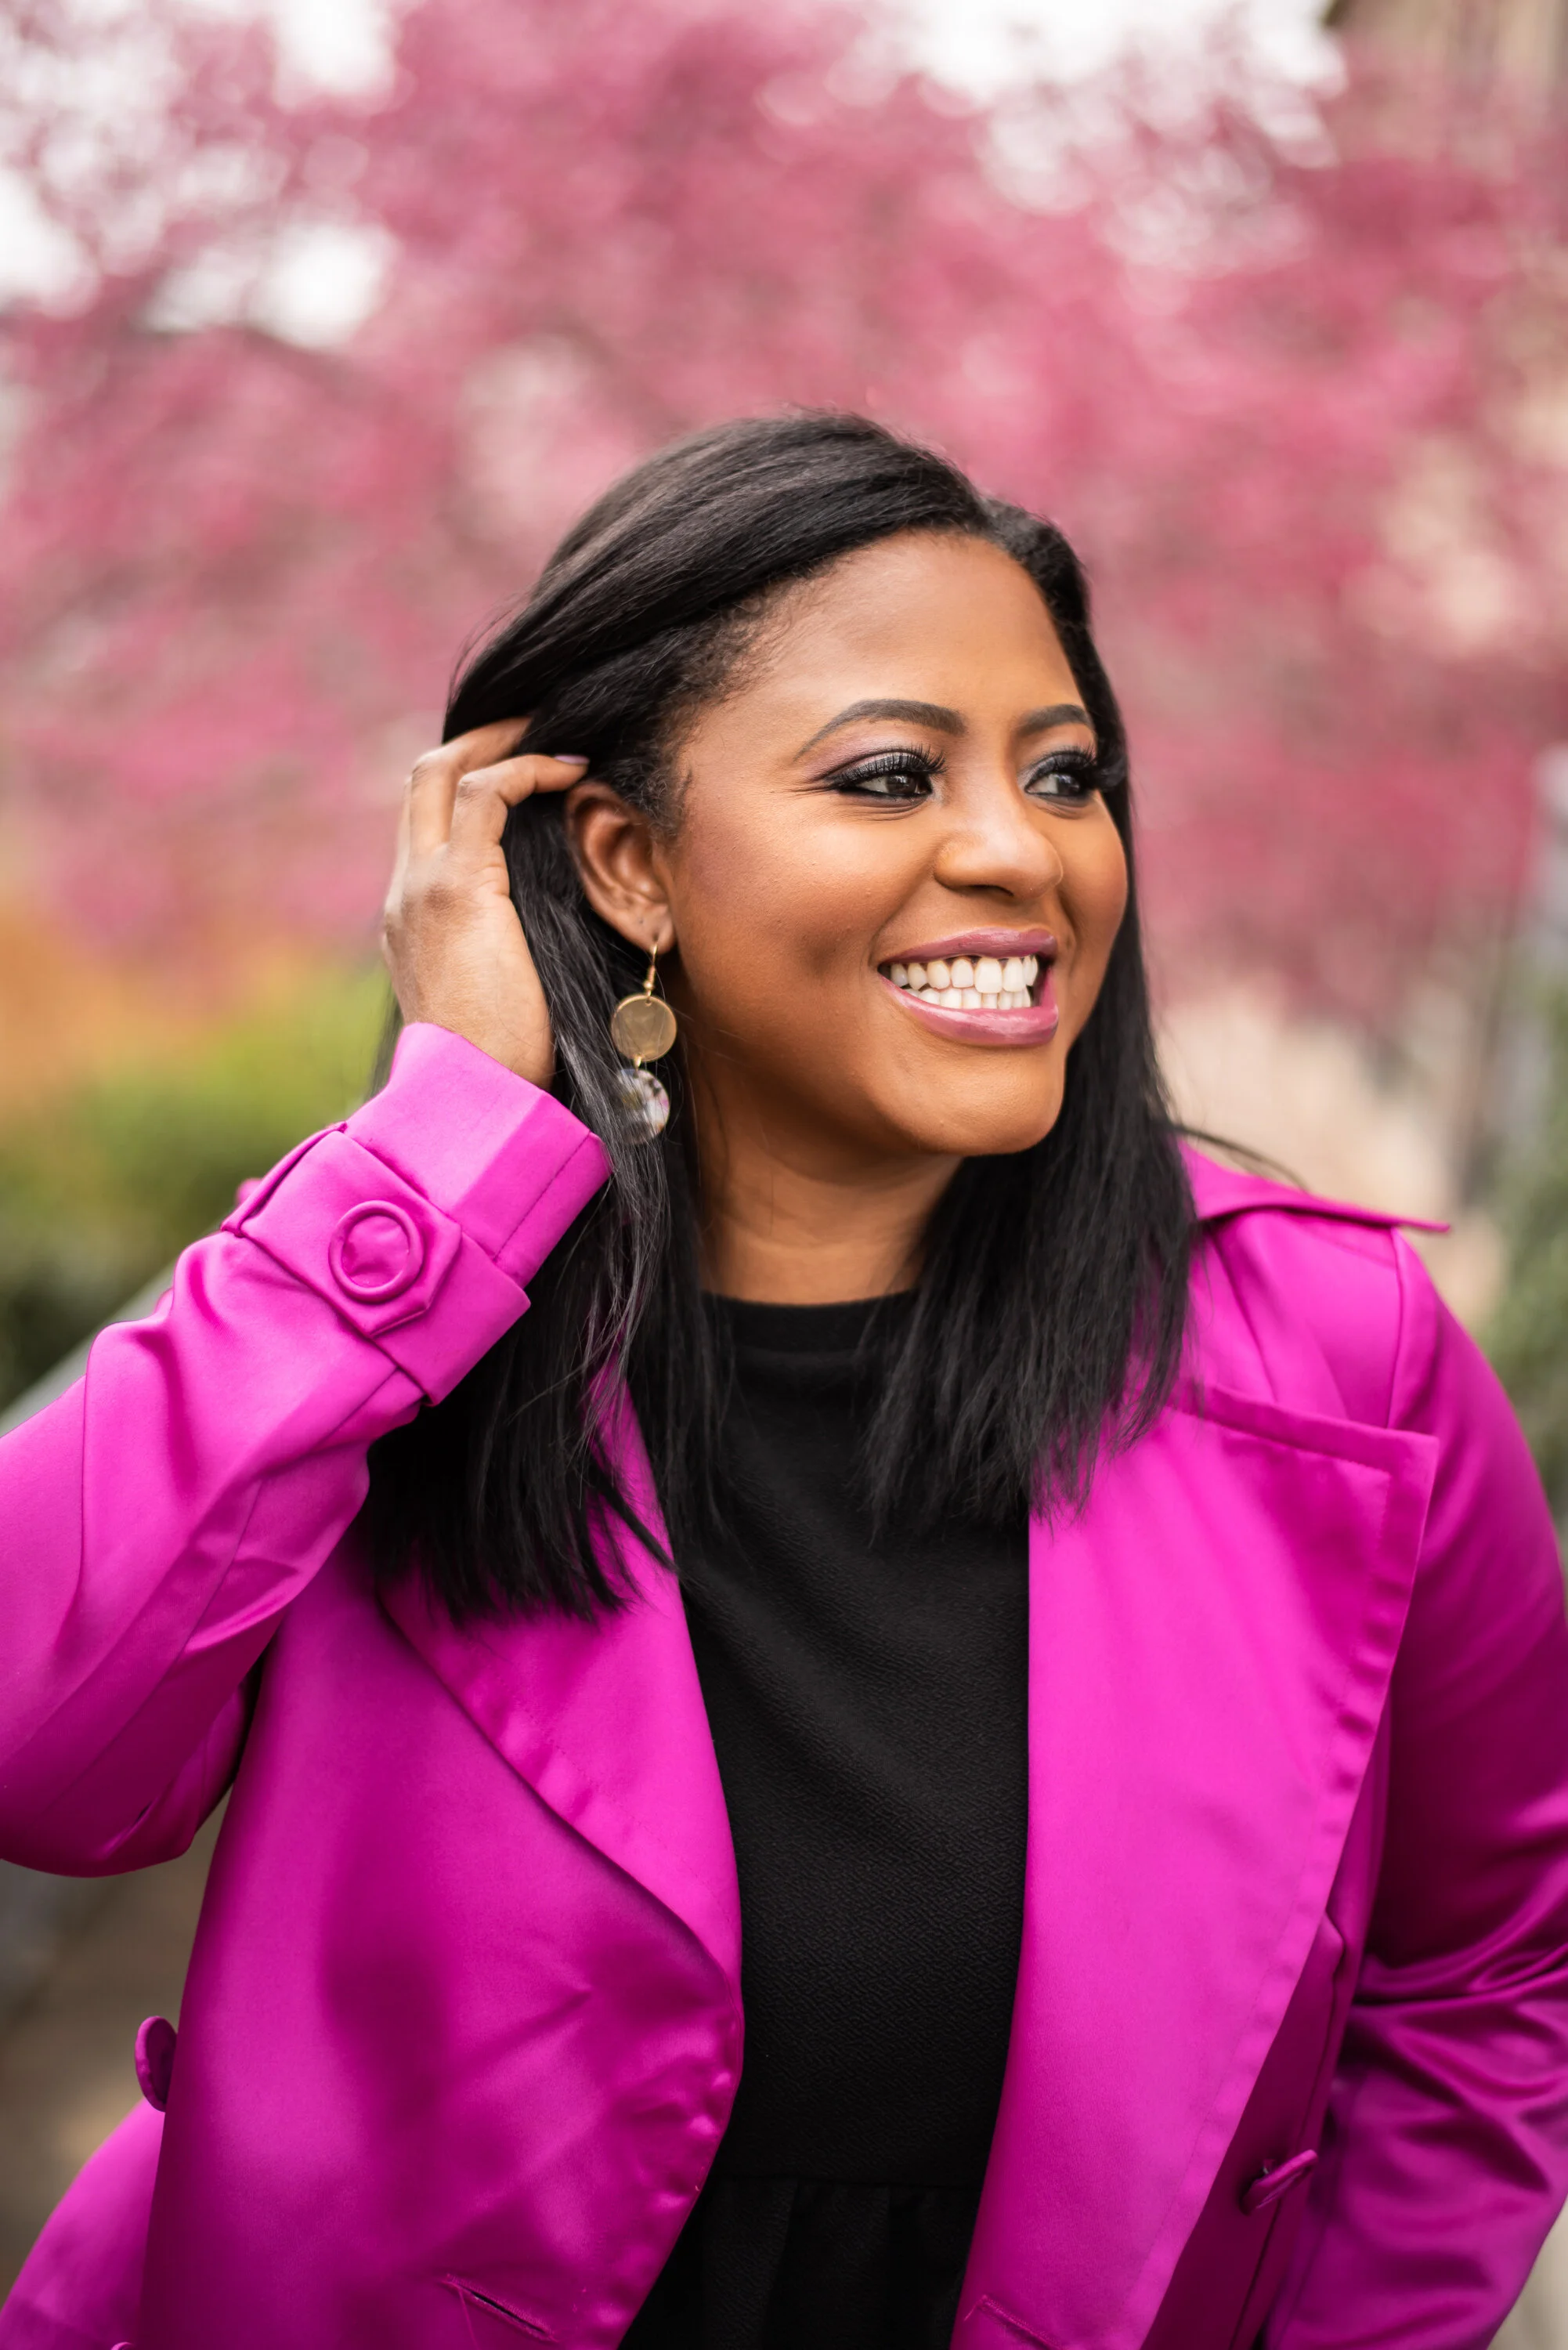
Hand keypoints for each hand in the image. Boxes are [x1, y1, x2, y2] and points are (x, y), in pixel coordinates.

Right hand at [381, 724, 587, 1086]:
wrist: (471, 1100)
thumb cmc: (503, 1065)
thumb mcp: (501, 994)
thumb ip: (511, 950)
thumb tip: (563, 934)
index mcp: (408, 916)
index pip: (427, 821)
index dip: (470, 780)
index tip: (525, 769)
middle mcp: (404, 891)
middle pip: (422, 780)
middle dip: (479, 739)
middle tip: (538, 722)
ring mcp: (421, 886)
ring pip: (442, 772)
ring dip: (504, 741)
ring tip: (561, 734)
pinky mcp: (455, 890)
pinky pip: (487, 798)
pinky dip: (529, 771)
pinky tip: (572, 770)